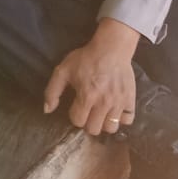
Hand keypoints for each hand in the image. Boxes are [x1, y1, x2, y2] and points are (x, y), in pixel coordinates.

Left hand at [42, 18, 139, 136]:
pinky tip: (114, 111)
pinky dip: (121, 119)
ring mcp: (119, 103)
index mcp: (86, 96)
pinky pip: (128, 120)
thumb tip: (47, 110)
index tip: (76, 107)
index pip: (78, 121)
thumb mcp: (62, 71)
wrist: (111, 49)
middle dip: (88, 123)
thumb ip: (52, 91)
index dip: (74, 116)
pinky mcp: (130, 100)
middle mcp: (104, 103)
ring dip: (104, 123)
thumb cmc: (85, 59)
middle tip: (88, 113)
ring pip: (111, 128)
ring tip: (101, 114)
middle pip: (94, 129)